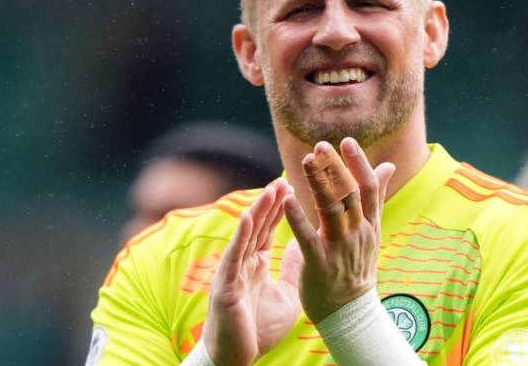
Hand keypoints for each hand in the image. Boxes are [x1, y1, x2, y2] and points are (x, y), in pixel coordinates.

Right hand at [202, 179, 302, 365]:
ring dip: (258, 212)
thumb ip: (292, 270)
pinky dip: (240, 236)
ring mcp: (233, 272)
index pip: (269, 230)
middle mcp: (243, 263)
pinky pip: (234, 256)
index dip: (279, 209)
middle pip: (259, 227)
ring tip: (270, 190)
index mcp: (256, 264)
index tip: (289, 187)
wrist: (239, 358)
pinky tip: (246, 218)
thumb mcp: (286, 296)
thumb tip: (302, 247)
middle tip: (282, 180)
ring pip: (246, 236)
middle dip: (270, 204)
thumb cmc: (258, 330)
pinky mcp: (225, 285)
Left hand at [283, 137, 395, 322]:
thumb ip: (376, 196)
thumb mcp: (373, 229)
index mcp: (369, 223)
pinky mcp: (320, 264)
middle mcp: (358, 233)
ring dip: (319, 185)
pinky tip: (287, 200)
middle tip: (321, 145)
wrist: (351, 313)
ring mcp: (340, 249)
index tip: (346, 141)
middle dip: (336, 168)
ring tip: (306, 162)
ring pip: (332, 211)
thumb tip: (388, 165)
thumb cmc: (357, 265)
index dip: (359, 163)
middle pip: (350, 195)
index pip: (368, 188)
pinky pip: (309, 238)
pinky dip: (298, 218)